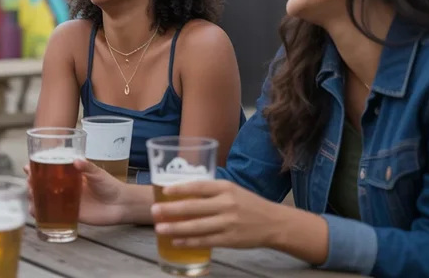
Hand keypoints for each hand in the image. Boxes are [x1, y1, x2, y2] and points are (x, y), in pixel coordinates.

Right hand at [24, 158, 130, 225]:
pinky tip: (34, 212)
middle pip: (44, 184)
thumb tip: (76, 160)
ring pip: (46, 198)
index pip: (50, 169)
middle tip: (29, 183)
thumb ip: (88, 167)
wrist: (121, 205)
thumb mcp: (98, 174)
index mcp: (70, 174)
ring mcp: (67, 200)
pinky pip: (53, 214)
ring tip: (30, 197)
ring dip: (35, 197)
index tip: (27, 166)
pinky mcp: (71, 214)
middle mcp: (65, 187)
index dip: (38, 167)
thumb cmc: (110, 186)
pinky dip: (42, 213)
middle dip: (33, 183)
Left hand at [151, 179, 286, 249]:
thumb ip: (210, 191)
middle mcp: (226, 204)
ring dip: (175, 228)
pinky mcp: (230, 239)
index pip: (199, 186)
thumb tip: (181, 193)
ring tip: (159, 228)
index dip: (180, 188)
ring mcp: (228, 223)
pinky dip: (189, 241)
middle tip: (154, 211)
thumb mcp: (232, 190)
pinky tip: (176, 241)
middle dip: (171, 210)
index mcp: (226, 188)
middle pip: (194, 207)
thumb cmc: (248, 204)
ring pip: (197, 226)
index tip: (164, 191)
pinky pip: (205, 241)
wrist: (274, 223)